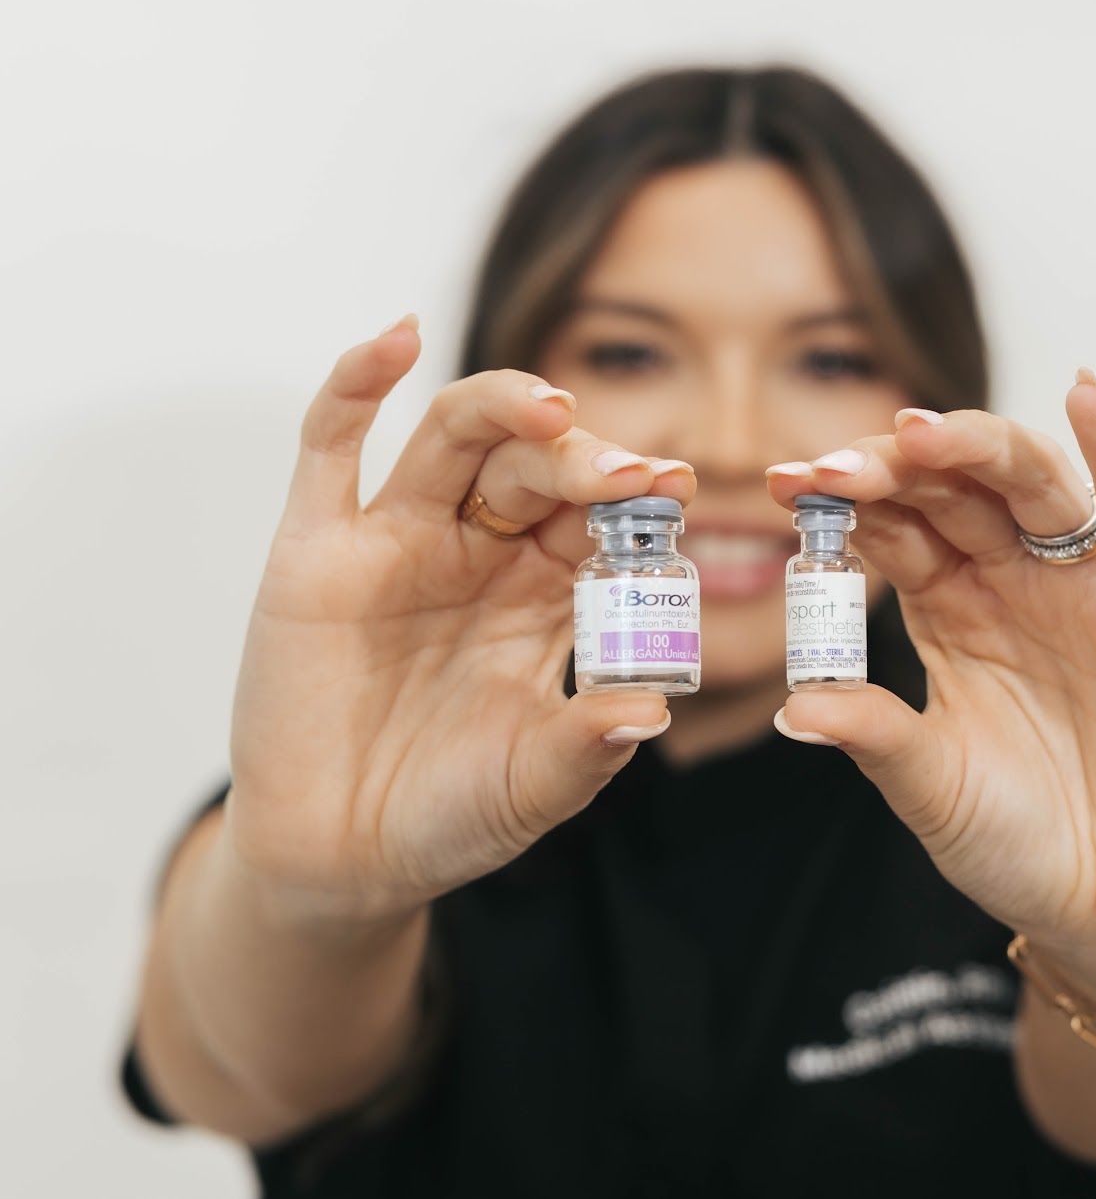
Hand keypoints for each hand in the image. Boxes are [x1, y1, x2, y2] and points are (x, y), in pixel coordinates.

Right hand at [222, 317, 695, 920]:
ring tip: (550, 410)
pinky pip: (329, 450)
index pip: (595, 518)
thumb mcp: (533, 786)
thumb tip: (653, 713)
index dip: (633, 497)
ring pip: (452, 438)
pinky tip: (395, 338)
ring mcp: (396, 543)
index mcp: (540, 597)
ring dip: (501, 407)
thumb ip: (587, 747)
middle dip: (582, 460)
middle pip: (534, 468)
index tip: (677, 486)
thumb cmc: (447, 816)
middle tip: (625, 472)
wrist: (340, 860)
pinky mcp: (315, 550)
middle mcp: (476, 555)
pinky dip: (356, 385)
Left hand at [765, 371, 1095, 993]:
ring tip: (919, 433)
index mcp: (952, 614)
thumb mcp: (931, 790)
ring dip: (979, 451)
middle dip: (894, 469)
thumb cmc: (1016, 844)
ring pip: (1035, 491)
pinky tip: (1088, 400)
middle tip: (831, 465)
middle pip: (956, 493)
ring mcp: (1090, 597)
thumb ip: (875, 738)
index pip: (895, 529)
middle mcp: (1016, 587)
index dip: (844, 501)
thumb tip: (791, 707)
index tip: (778, 483)